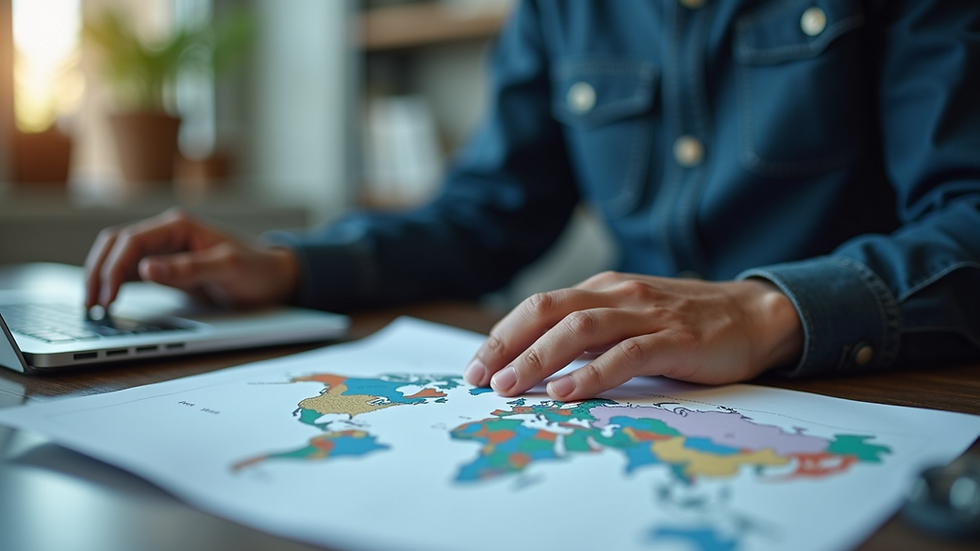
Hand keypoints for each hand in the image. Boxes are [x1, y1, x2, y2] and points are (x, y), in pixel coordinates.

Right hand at [84, 208, 298, 308]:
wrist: (275, 278)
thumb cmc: (257, 269)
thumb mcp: (227, 269)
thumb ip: (188, 268)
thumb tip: (147, 269)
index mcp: (180, 226)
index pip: (132, 241)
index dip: (114, 267)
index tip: (107, 295)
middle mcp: (169, 234)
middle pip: (117, 245)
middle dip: (99, 271)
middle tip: (91, 303)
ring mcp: (166, 251)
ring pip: (120, 257)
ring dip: (103, 276)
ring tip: (93, 305)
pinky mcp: (168, 268)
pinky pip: (132, 271)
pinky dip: (116, 283)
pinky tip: (109, 301)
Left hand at [463, 271, 802, 399]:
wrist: (752, 314)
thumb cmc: (683, 323)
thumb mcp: (628, 319)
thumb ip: (588, 335)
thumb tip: (536, 364)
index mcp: (601, 289)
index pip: (539, 307)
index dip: (503, 335)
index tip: (476, 367)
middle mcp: (617, 294)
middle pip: (549, 312)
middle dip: (507, 345)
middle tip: (479, 378)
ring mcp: (646, 314)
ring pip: (580, 330)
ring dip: (539, 359)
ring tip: (510, 387)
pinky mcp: (673, 339)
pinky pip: (626, 354)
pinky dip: (593, 374)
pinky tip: (567, 393)